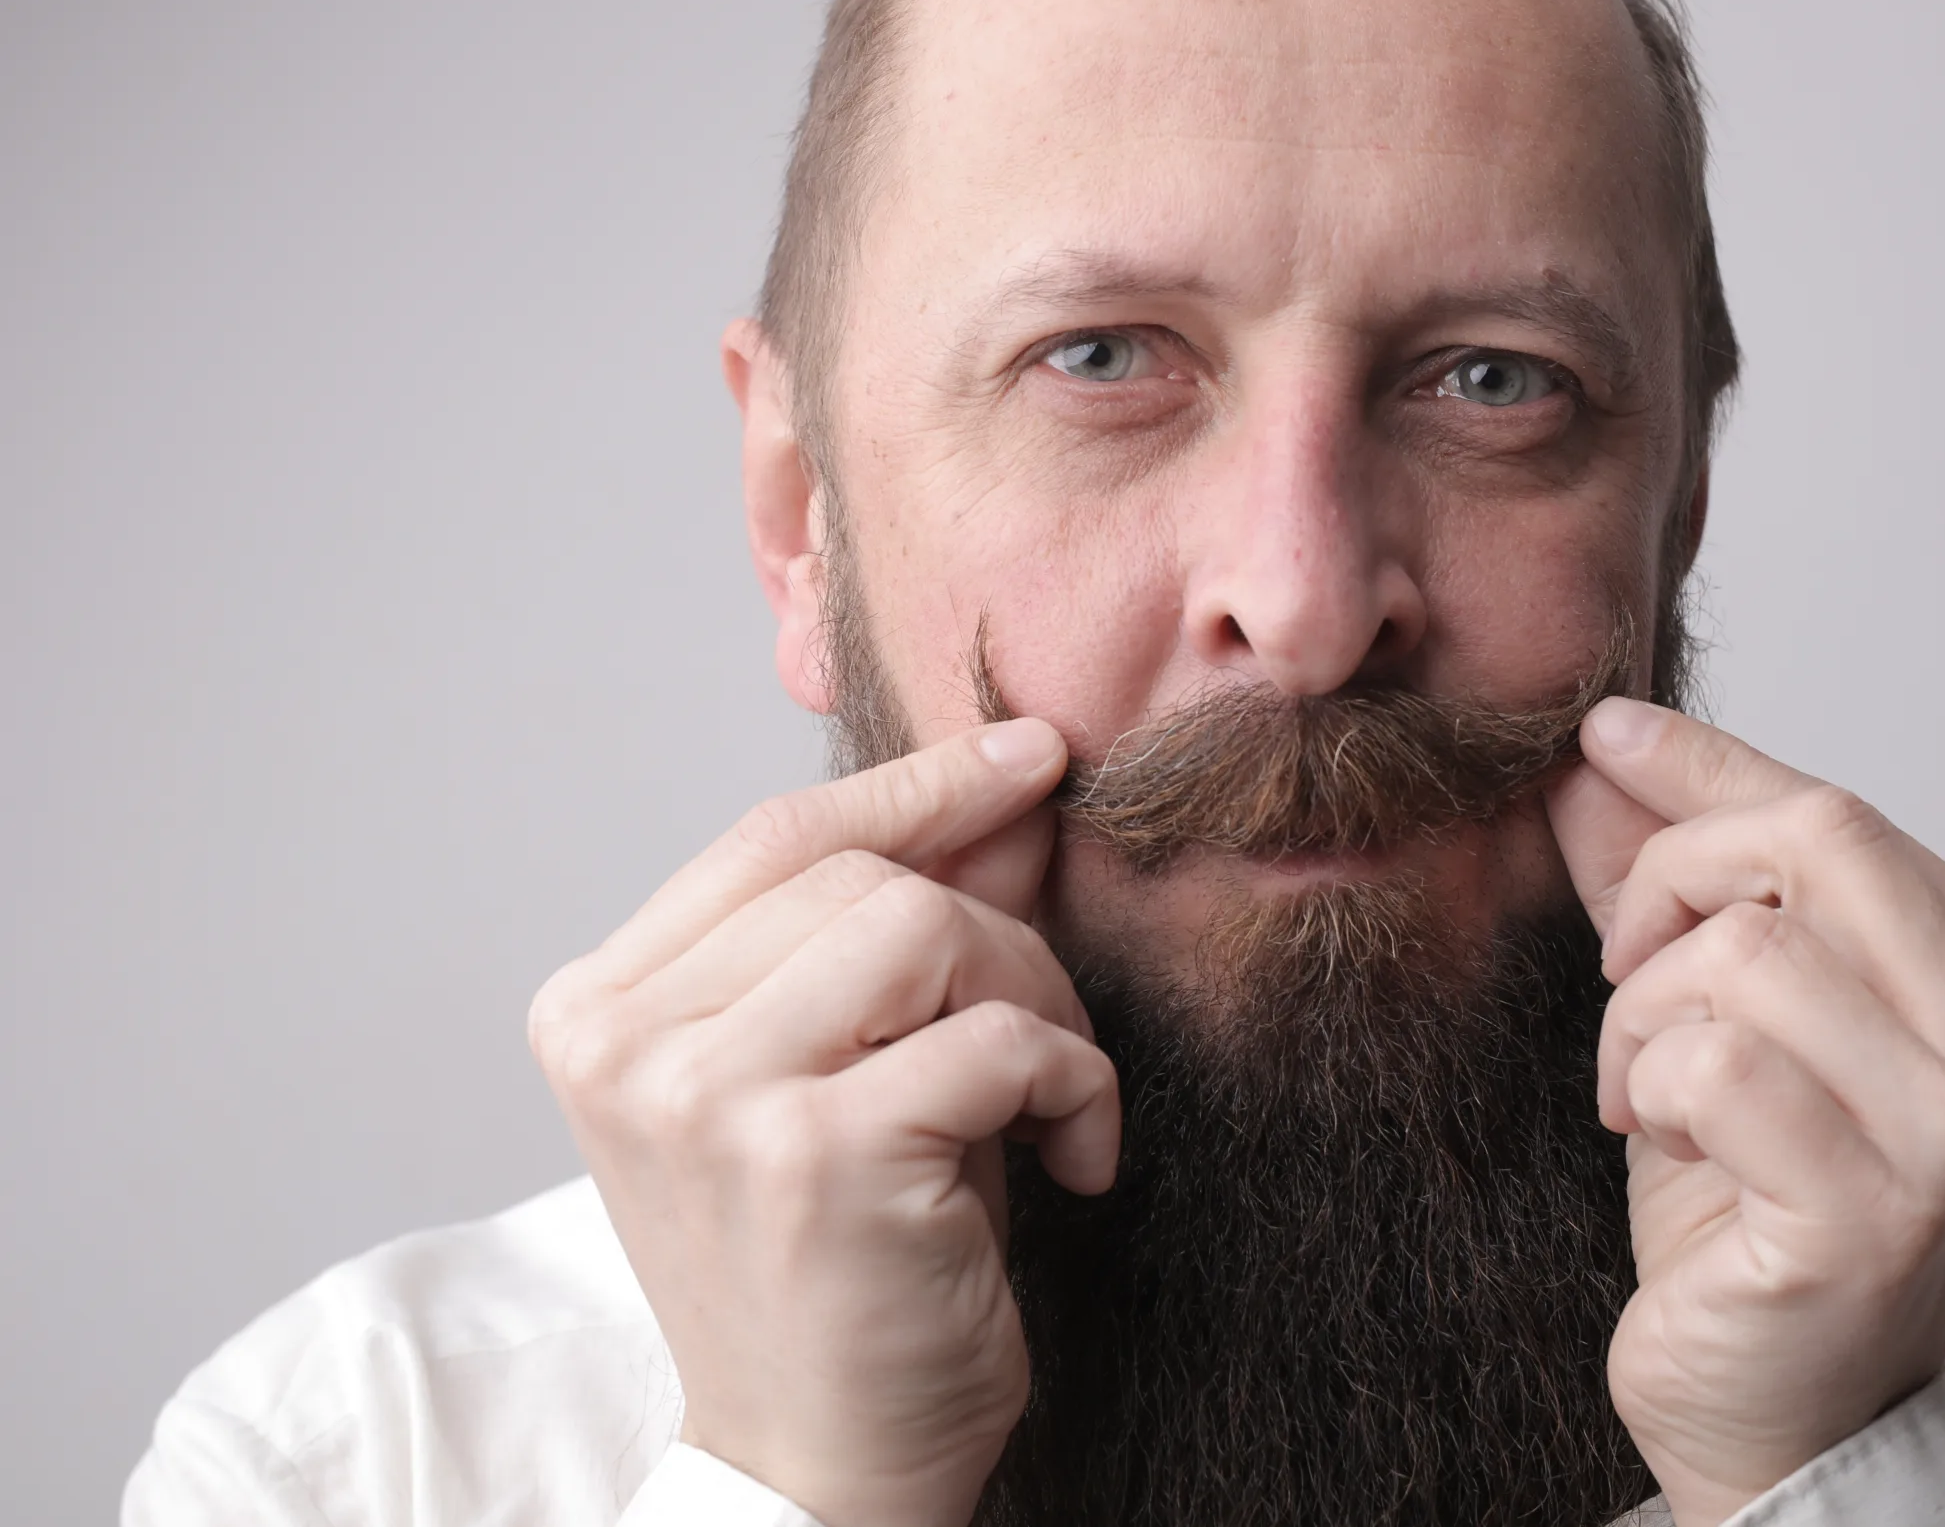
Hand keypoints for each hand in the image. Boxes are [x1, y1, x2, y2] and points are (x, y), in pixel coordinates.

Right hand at [527, 720, 1116, 1526]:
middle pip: (863, 876)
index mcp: (599, 1013)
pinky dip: (1075, 1084)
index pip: (773, 836)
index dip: (914, 786)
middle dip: (995, 934)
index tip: (1022, 760)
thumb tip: (1012, 786)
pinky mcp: (818, 1155)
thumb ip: (906, 925)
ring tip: (1050, 1096)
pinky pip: (1002, 1037)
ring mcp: (711, 1099)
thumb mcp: (847, 1071)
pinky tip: (1074, 1159)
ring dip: (1035, 1000)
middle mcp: (629, 1047)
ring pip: (928, 928)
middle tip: (1044, 1041)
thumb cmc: (835, 1271)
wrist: (817, 1474)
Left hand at [1546, 699, 1944, 1524]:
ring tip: (1646, 1090)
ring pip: (1746, 955)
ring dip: (1645, 1014)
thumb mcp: (1713, 1012)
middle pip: (1814, 843)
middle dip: (1673, 883)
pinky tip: (1667, 1143)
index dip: (1706, 769)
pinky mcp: (1878, 1210)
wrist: (1778, 1412)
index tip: (1605, 732)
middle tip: (1625, 970)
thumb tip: (1602, 752)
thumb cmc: (1757, 1207)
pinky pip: (1712, 1063)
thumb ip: (1678, 883)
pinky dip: (1649, 1089)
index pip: (1841, 814)